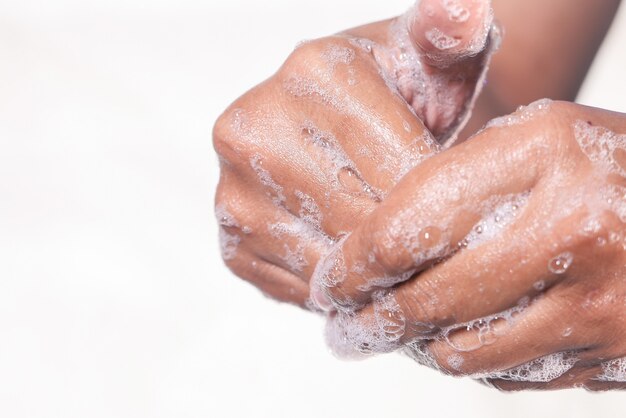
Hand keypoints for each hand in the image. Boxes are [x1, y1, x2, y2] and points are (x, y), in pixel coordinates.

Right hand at [213, 0, 496, 306]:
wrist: (346, 132)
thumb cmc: (401, 95)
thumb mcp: (434, 58)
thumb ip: (453, 29)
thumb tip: (461, 8)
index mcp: (311, 74)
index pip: (400, 172)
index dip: (442, 201)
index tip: (462, 205)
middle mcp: (253, 129)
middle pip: (360, 221)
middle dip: (408, 239)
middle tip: (435, 236)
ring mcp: (232, 191)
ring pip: (331, 266)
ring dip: (375, 271)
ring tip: (397, 248)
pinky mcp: (231, 242)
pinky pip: (301, 290)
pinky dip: (340, 288)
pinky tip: (356, 257)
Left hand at [311, 100, 625, 389]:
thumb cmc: (607, 168)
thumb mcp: (534, 142)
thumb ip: (456, 185)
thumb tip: (374, 251)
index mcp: (542, 156)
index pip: (404, 231)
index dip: (351, 267)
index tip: (330, 283)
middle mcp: (575, 230)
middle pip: (424, 303)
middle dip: (368, 322)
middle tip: (344, 327)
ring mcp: (602, 302)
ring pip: (461, 355)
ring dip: (417, 347)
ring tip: (398, 334)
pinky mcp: (615, 356)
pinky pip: (510, 378)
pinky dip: (472, 363)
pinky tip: (460, 341)